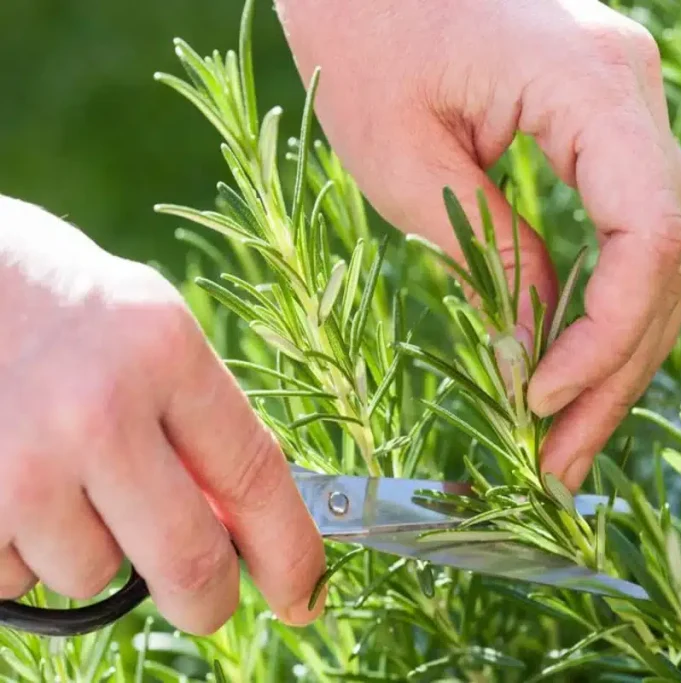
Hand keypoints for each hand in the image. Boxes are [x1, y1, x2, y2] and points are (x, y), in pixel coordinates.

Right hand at [0, 197, 324, 633]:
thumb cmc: (65, 309)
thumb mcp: (150, 334)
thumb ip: (197, 423)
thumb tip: (240, 527)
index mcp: (164, 352)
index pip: (254, 476)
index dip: (290, 551)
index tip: (306, 595)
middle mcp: (98, 410)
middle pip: (188, 559)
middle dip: (209, 599)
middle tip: (209, 601)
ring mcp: (21, 463)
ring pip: (93, 575)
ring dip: (95, 550)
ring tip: (66, 477)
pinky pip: (18, 577)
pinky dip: (27, 551)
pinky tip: (15, 485)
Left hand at [277, 0, 680, 489]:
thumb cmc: (359, 27)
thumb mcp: (403, 159)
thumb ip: (487, 254)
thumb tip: (534, 352)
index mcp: (592, 84)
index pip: (651, 236)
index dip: (608, 336)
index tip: (538, 398)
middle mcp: (635, 87)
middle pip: (670, 257)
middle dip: (617, 369)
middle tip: (561, 462)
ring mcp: (630, 100)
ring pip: (661, 252)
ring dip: (617, 349)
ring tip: (564, 437)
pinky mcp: (607, 120)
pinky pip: (631, 227)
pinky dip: (606, 302)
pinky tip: (571, 362)